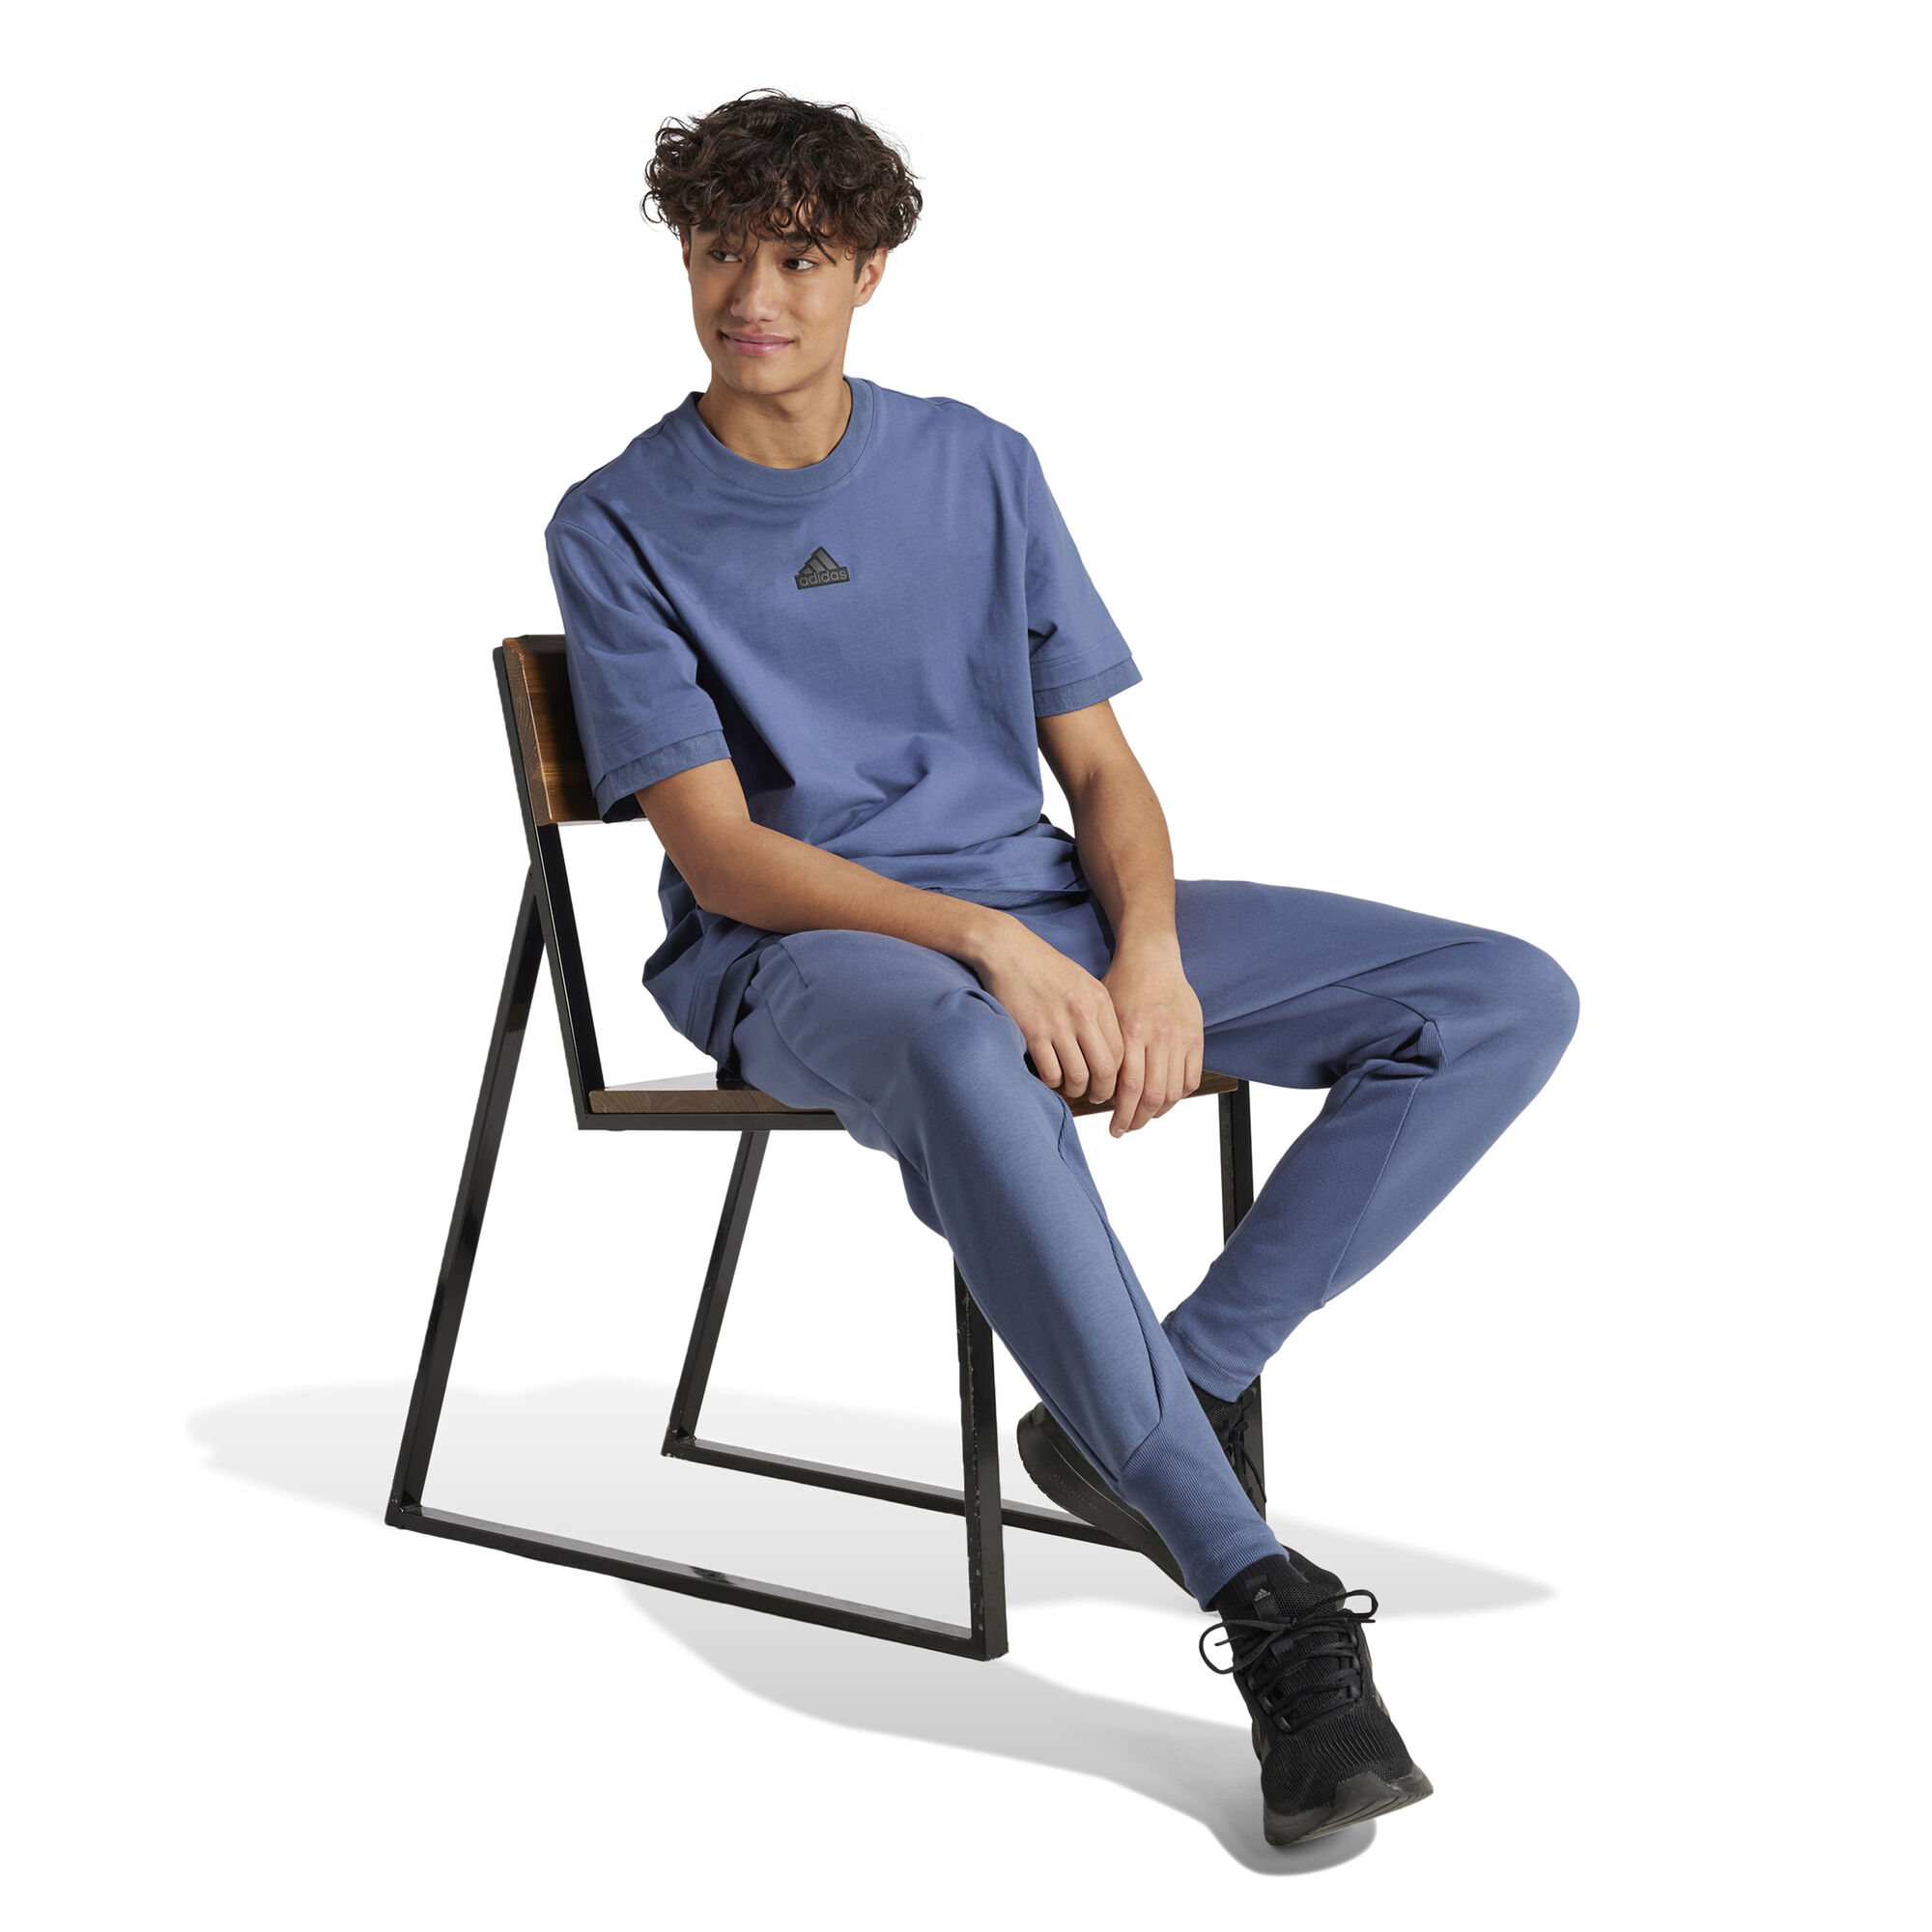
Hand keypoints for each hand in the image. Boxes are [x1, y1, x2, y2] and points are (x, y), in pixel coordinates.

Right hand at [973, 921, 1125, 1109]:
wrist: (1008, 950)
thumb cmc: (1044, 967)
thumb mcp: (1082, 981)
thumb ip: (1097, 1012)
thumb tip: (1107, 1050)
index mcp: (1100, 1000)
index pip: (1121, 1051)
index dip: (1118, 1075)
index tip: (1110, 1082)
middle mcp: (1083, 1014)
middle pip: (1105, 1069)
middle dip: (1102, 1091)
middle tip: (1095, 1096)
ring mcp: (1058, 1024)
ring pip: (1078, 1076)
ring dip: (1075, 1089)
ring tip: (1070, 1087)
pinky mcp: (1033, 1033)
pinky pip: (1050, 1073)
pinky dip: (1051, 1082)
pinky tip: (1049, 1077)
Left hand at [1098, 935, 1203, 1136]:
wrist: (1152, 958)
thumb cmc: (1122, 984)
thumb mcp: (1103, 1013)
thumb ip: (1104, 1049)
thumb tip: (1096, 1089)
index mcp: (1131, 1031)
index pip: (1128, 1088)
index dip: (1121, 1114)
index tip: (1113, 1126)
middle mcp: (1158, 1037)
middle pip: (1151, 1095)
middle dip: (1137, 1120)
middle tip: (1126, 1129)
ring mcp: (1179, 1038)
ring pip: (1173, 1092)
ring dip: (1157, 1113)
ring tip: (1144, 1119)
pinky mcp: (1195, 1037)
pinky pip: (1191, 1078)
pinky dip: (1178, 1096)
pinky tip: (1164, 1100)